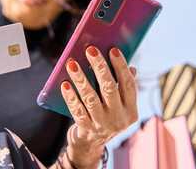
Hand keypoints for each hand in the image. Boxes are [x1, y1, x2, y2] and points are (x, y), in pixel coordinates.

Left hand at [61, 46, 137, 167]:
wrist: (91, 144)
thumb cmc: (106, 116)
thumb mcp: (119, 105)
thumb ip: (123, 87)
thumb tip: (130, 67)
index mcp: (130, 110)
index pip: (128, 85)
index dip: (121, 66)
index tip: (113, 50)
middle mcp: (119, 119)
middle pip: (110, 89)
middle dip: (100, 67)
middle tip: (90, 50)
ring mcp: (102, 126)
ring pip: (91, 98)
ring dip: (81, 79)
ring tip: (72, 64)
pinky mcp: (86, 130)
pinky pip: (77, 110)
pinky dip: (70, 97)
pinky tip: (65, 84)